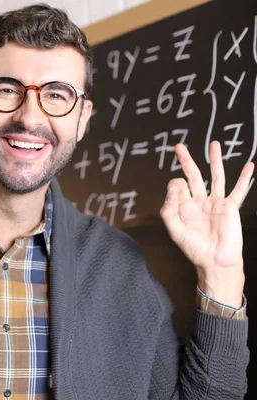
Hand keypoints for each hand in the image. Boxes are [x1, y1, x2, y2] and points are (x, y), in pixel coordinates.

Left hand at [160, 141, 253, 306]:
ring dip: (215, 160)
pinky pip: (238, 190)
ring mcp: (215, 202)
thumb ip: (169, 209)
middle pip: (193, 175)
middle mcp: (199, 201)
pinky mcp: (230, 207)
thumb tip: (173, 187)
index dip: (175, 185)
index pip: (177, 186)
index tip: (177, 191)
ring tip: (214, 144)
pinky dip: (244, 178)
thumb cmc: (194, 248)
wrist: (214, 261)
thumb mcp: (174, 230)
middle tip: (179, 146)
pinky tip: (249, 165)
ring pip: (215, 176)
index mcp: (184, 206)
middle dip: (186, 161)